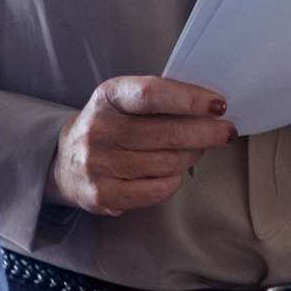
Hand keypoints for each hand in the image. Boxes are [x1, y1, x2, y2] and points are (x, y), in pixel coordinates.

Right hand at [49, 74, 234, 216]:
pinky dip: (174, 181)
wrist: (65, 160)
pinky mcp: (101, 195)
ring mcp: (97, 164)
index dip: (190, 99)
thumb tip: (211, 109)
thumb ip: (161, 100)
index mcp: (108, 96)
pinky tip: (175, 173)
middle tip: (225, 132)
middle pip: (166, 133)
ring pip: (166, 163)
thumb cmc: (111, 125)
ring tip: (196, 150)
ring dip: (191, 156)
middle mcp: (98, 129)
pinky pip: (156, 190)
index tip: (218, 105)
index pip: (152, 94)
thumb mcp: (126, 101)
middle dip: (206, 133)